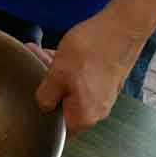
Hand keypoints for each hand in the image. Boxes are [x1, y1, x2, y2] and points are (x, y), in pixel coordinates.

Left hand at [27, 13, 145, 136]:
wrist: (124, 27)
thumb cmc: (90, 52)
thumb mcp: (56, 75)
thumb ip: (45, 98)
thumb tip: (44, 107)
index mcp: (82, 117)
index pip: (57, 129)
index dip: (41, 114)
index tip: (31, 96)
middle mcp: (96, 111)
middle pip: (63, 104)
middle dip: (46, 86)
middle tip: (32, 67)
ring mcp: (104, 94)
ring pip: (72, 88)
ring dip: (56, 74)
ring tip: (40, 53)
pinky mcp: (108, 79)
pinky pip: (83, 78)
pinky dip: (70, 68)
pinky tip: (58, 52)